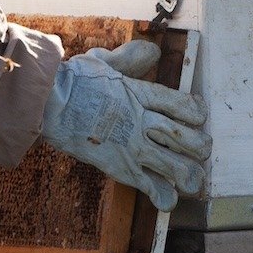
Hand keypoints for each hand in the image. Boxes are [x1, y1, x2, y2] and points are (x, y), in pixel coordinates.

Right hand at [39, 40, 213, 211]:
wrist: (49, 104)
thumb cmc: (74, 80)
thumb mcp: (105, 60)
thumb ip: (131, 58)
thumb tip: (153, 51)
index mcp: (142, 94)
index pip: (182, 105)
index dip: (197, 112)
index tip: (200, 116)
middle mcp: (143, 121)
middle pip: (185, 136)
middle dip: (199, 146)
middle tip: (202, 150)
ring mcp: (133, 146)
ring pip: (173, 164)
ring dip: (188, 174)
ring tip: (194, 180)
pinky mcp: (120, 167)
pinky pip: (148, 184)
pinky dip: (161, 195)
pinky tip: (168, 201)